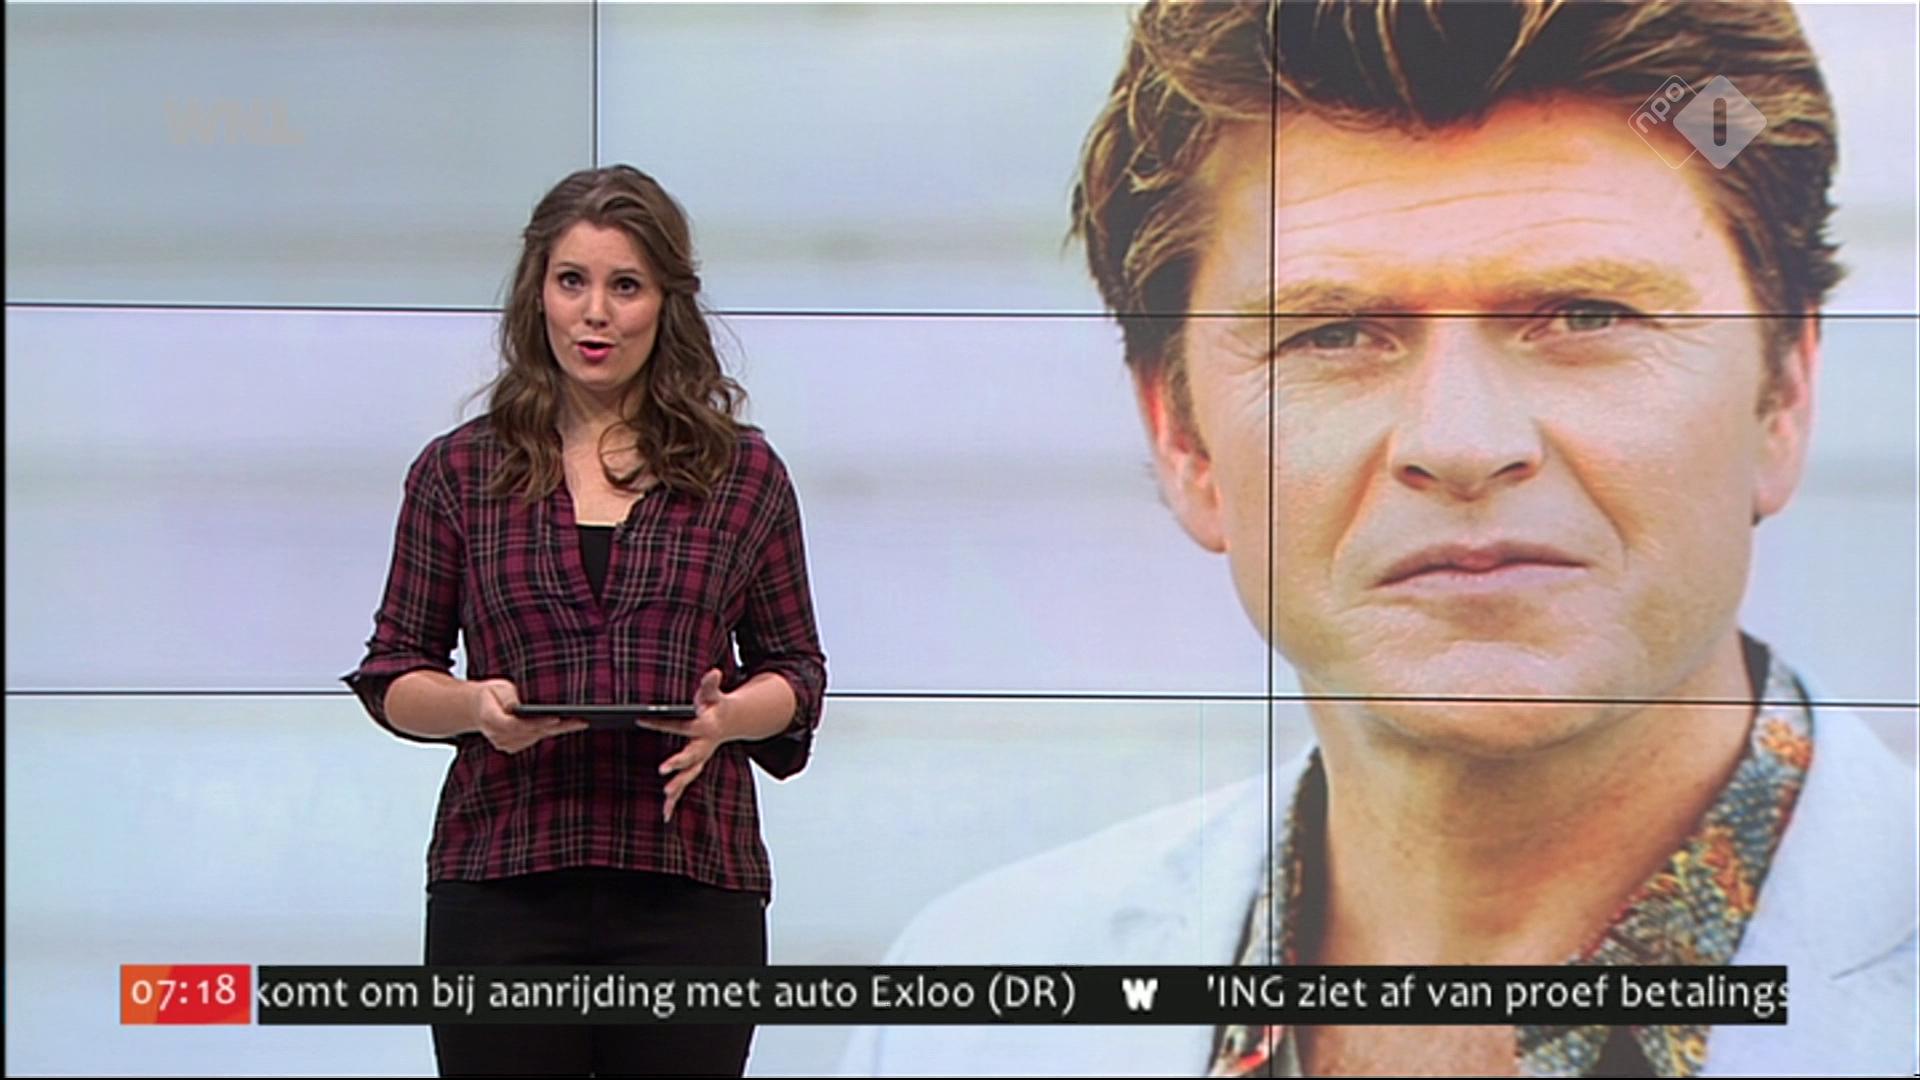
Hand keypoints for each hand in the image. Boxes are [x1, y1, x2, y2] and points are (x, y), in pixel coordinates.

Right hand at [469, 678, 586, 753]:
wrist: (477, 707)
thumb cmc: (490, 695)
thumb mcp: (498, 688)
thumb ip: (508, 698)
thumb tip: (518, 706)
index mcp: (490, 720)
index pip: (517, 725)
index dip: (537, 723)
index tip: (555, 718)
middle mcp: (497, 736)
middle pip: (532, 733)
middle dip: (557, 726)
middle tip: (580, 720)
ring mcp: (505, 744)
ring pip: (536, 737)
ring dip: (557, 730)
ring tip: (580, 722)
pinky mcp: (513, 746)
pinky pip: (535, 740)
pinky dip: (550, 732)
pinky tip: (568, 725)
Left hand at [653, 669, 732, 822]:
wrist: (732, 722)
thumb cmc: (716, 706)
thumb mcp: (713, 694)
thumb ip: (710, 685)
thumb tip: (714, 671)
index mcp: (705, 727)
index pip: (682, 724)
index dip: (662, 721)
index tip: (640, 718)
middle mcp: (703, 746)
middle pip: (691, 756)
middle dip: (678, 762)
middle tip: (663, 769)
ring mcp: (700, 759)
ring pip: (689, 775)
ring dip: (678, 786)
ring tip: (666, 797)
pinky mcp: (694, 767)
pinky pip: (685, 785)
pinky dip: (675, 800)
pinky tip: (664, 813)